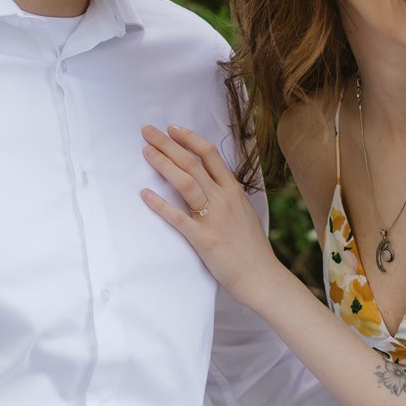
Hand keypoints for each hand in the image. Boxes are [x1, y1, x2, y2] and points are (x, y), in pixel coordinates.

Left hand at [140, 124, 280, 302]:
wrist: (261, 277)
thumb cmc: (251, 248)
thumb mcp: (244, 213)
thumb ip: (227, 196)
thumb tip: (211, 183)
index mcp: (233, 191)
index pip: (210, 155)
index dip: (189, 139)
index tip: (172, 128)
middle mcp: (224, 199)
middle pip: (192, 163)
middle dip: (168, 144)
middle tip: (147, 131)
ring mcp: (214, 218)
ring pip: (186, 182)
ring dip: (163, 164)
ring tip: (145, 152)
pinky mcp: (204, 239)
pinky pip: (178, 218)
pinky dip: (160, 205)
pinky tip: (144, 194)